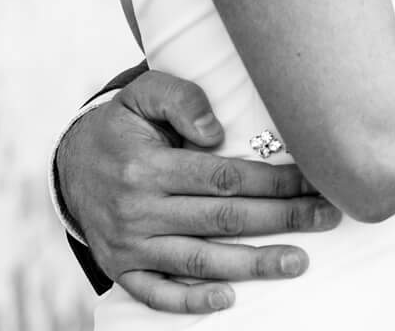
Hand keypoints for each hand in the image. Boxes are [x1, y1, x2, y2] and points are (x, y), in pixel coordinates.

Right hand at [57, 69, 339, 312]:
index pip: (224, 177)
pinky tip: (229, 298)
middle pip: (223, 219)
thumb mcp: (142, 94)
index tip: (313, 182)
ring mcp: (129, 244)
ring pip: (200, 259)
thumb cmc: (120, 125)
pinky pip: (157, 293)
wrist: (69, 163)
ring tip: (297, 261)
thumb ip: (180, 99)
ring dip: (253, 264)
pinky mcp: (122, 268)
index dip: (273, 182)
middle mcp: (139, 209)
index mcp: (148, 166)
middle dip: (281, 219)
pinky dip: (191, 301)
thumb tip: (215, 130)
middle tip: (325, 218)